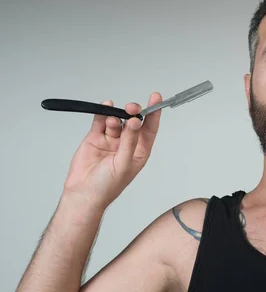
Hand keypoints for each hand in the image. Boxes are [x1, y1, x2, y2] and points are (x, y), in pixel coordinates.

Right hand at [62, 93, 162, 210]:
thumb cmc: (107, 186)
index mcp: (139, 152)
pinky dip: (103, 113)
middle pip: (133, 122)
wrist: (82, 193)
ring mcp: (111, 140)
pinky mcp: (95, 138)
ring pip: (117, 120)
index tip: (155, 98)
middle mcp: (126, 144)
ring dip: (116, 116)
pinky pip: (100, 121)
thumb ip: (130, 141)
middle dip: (133, 112)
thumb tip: (136, 122)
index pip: (150, 129)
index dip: (154, 113)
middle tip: (131, 108)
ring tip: (112, 120)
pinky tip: (105, 107)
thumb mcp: (123, 163)